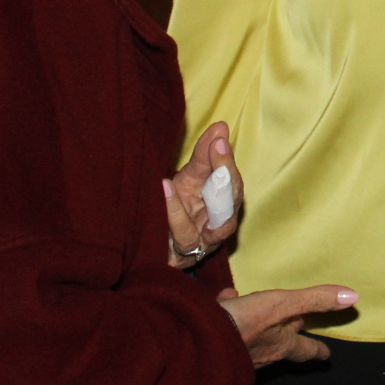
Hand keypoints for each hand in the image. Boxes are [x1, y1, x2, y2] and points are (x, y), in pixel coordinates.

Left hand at [165, 121, 244, 267]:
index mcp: (224, 202)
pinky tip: (161, 194)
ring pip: (209, 228)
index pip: (232, 182)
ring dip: (186, 207)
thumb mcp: (189, 178)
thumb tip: (221, 126)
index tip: (220, 136)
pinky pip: (182, 238)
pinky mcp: (183, 258)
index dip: (226, 161)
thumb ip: (205, 155)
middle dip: (224, 176)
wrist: (153, 245)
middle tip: (217, 148)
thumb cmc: (177, 208)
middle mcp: (220, 224)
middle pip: (229, 204)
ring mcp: (203, 244)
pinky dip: (172, 217)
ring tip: (170, 182)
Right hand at [219, 284, 356, 365]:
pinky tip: (223, 301)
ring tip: (253, 304)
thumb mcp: (281, 304)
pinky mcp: (217, 345)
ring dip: (257, 321)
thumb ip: (314, 300)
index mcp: (281, 345)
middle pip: (280, 343)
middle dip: (287, 333)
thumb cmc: (241, 324)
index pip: (306, 349)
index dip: (317, 350)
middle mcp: (262, 353)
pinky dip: (230, 313)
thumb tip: (352, 297)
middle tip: (294, 327)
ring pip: (254, 336)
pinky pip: (229, 327)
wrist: (195, 340)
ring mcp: (238, 352)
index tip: (326, 355)